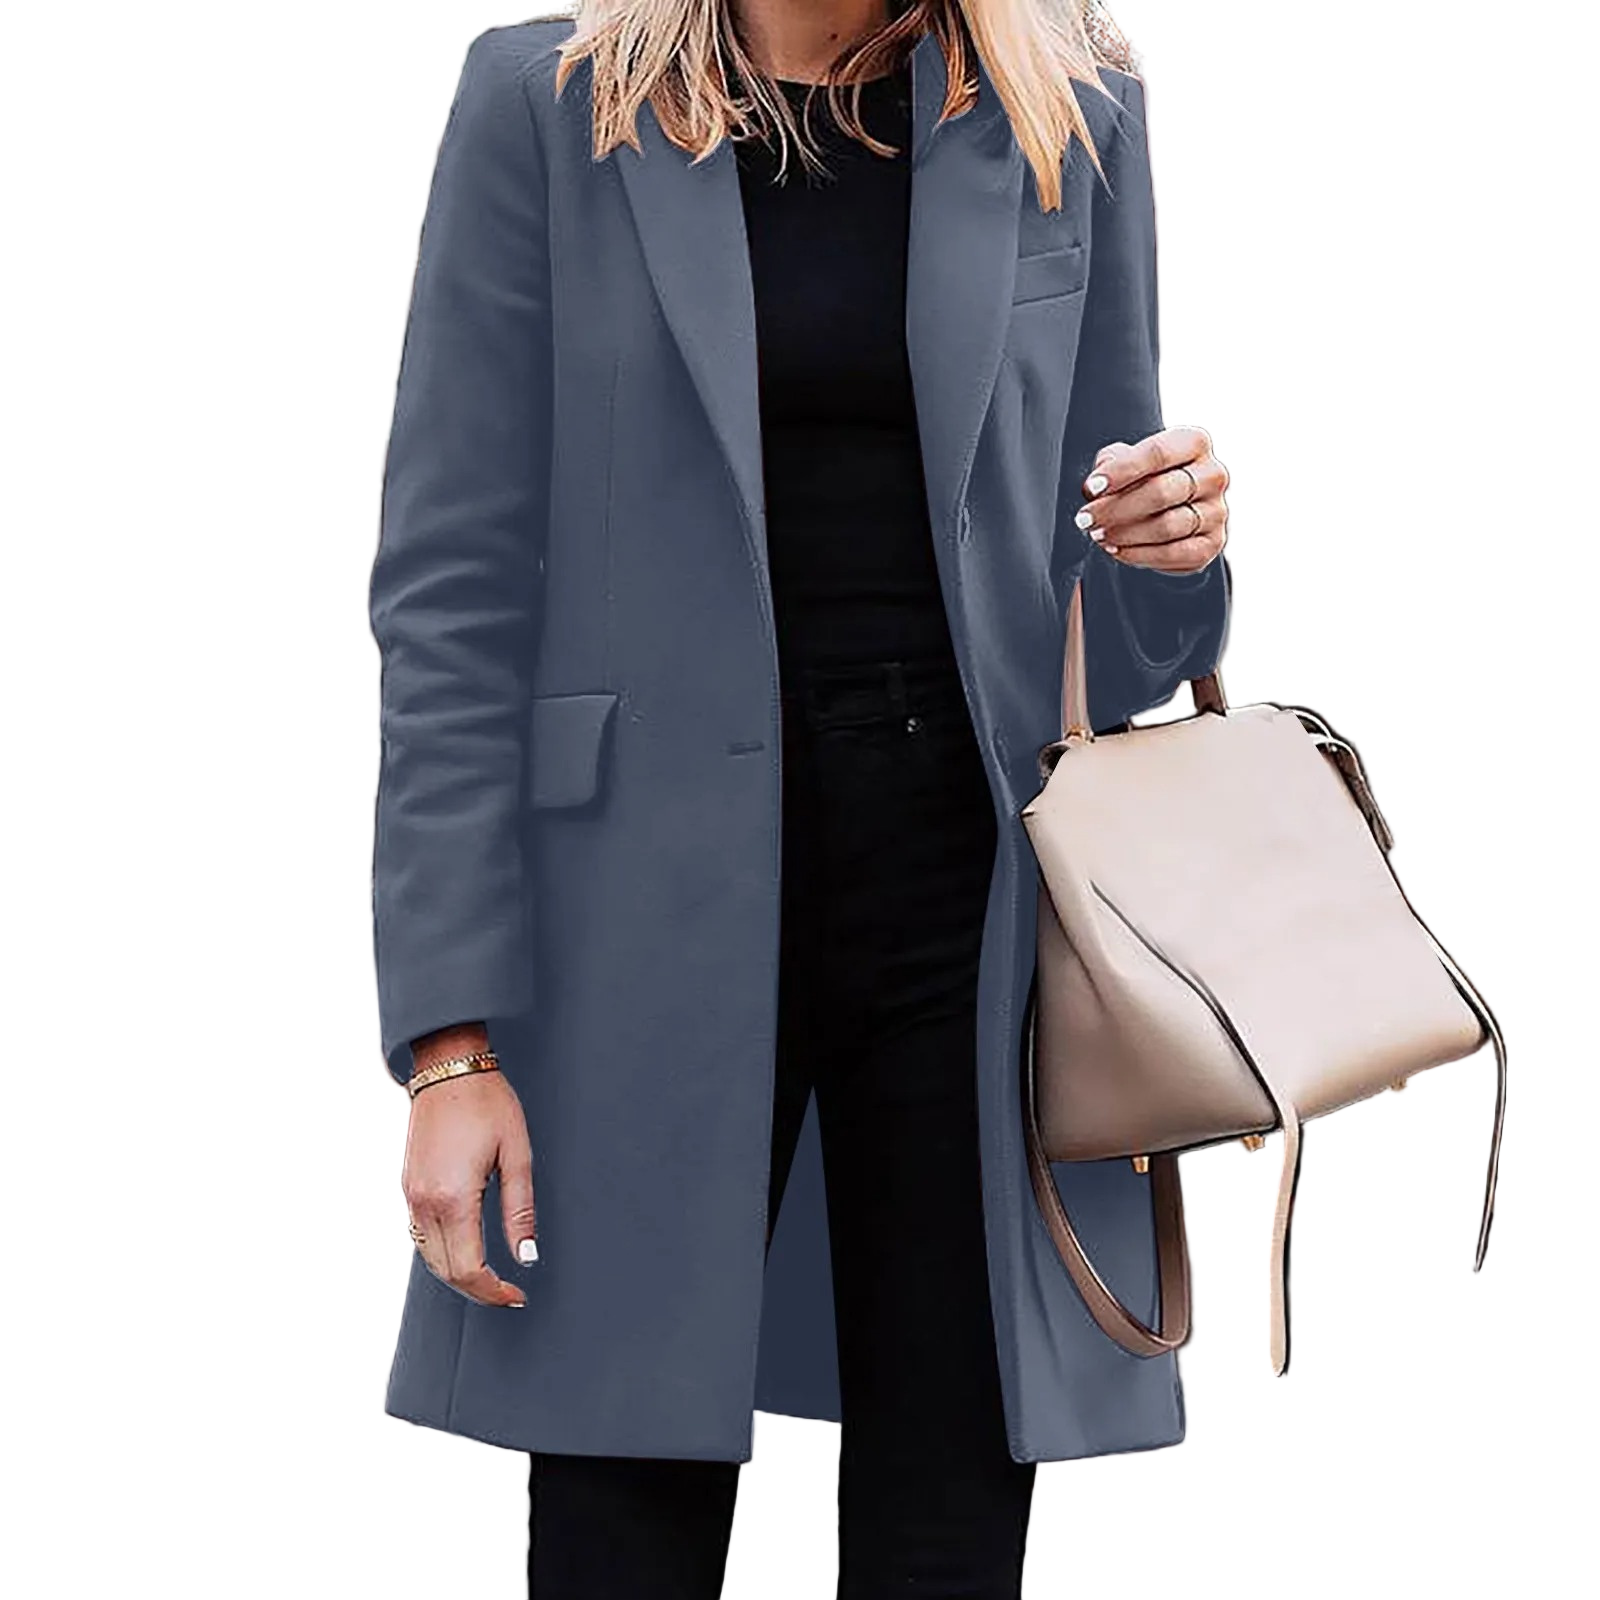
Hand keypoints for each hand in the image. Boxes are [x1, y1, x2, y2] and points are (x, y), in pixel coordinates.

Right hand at [402, 1026, 537, 1307]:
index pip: (468, 1269)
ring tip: (492, 1277)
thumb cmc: (488, 1104)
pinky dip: (442, 1253)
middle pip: (445, 1272)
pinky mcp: (408, 1186)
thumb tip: (526, 1257)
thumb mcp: (517, 1154)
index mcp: (453, 1198)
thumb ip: (520, 1210)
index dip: (493, 1292)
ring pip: (429, 1258)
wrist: (449, 1068)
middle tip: (509, 1293)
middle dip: (477, 1290)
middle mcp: (424, 1202)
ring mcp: (411, 1195)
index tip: (517, 1296)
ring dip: (458, 1275)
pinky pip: (421, 1235)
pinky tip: (466, 1249)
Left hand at [1076, 426, 1228, 572]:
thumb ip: (1110, 465)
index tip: (1092, 488)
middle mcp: (1213, 474)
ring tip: (1097, 535)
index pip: (1157, 453)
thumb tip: (1096, 486)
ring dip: (1125, 534)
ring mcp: (1217, 511)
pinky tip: (1116, 550)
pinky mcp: (1212, 543)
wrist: (1169, 510)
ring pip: (1167, 526)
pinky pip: (1173, 553)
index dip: (1121, 471)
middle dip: (1116, 508)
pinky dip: (1139, 554)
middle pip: (1161, 492)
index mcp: (1194, 443)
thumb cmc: (1142, 478)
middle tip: (1085, 519)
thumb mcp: (1124, 461)